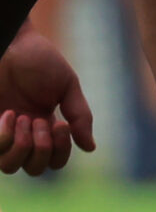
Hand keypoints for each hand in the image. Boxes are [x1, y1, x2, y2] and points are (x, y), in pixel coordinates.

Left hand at [0, 28, 93, 175]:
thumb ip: (80, 116)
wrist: (13, 43)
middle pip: (33, 169)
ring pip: (10, 167)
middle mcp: (23, 134)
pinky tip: (8, 114)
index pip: (54, 161)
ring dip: (22, 146)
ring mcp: (2, 131)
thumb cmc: (39, 60)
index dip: (60, 152)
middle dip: (42, 150)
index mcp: (46, 126)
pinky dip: (4, 136)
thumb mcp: (67, 86)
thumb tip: (90, 148)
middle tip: (42, 122)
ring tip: (23, 118)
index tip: (62, 124)